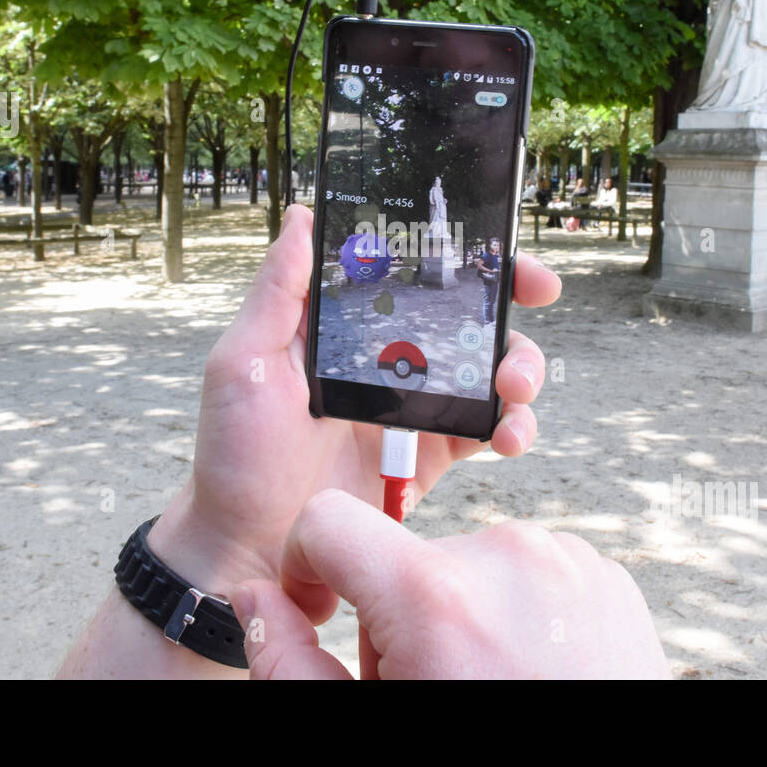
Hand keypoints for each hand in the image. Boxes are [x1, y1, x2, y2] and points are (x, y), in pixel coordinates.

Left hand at [149, 203, 562, 594]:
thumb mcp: (244, 363)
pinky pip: (487, 431)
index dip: (461, 254)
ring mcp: (414, 408)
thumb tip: (303, 217)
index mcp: (346, 328)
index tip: (500, 247)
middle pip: (466, 317)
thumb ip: (278, 293)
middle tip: (533, 299)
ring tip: (513, 388)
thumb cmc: (233, 454)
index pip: (411, 275)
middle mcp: (386, 360)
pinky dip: (512, 428)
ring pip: (489, 371)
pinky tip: (508, 436)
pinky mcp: (430, 457)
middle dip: (508, 303)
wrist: (250, 550)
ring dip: (519, 367)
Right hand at [231, 489, 670, 678]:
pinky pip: (532, 570)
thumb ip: (290, 663)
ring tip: (487, 679)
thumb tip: (254, 598)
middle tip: (430, 684)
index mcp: (434, 594)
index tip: (322, 604)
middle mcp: (506, 557)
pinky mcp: (605, 576)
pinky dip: (519, 611)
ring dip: (463, 612)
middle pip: (406, 556)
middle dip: (400, 613)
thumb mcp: (365, 725)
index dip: (309, 564)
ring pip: (471, 563)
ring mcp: (565, 561)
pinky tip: (530, 668)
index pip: (330, 522)